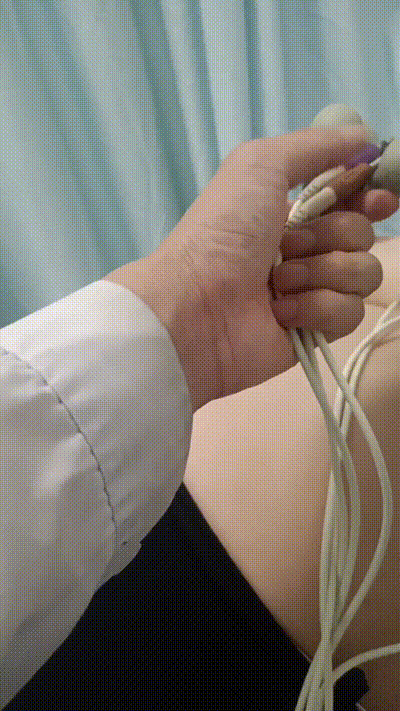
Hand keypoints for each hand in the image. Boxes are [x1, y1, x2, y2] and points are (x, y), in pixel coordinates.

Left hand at [105, 125, 398, 411]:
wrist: (196, 306)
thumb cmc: (224, 231)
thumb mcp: (260, 164)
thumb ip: (315, 145)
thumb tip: (365, 136)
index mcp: (291, 211)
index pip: (352, 199)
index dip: (371, 197)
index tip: (381, 199)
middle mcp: (304, 249)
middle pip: (363, 234)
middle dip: (331, 235)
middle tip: (288, 245)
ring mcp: (311, 291)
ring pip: (363, 273)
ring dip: (323, 271)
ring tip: (279, 282)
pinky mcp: (314, 330)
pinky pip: (349, 312)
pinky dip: (318, 308)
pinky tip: (282, 312)